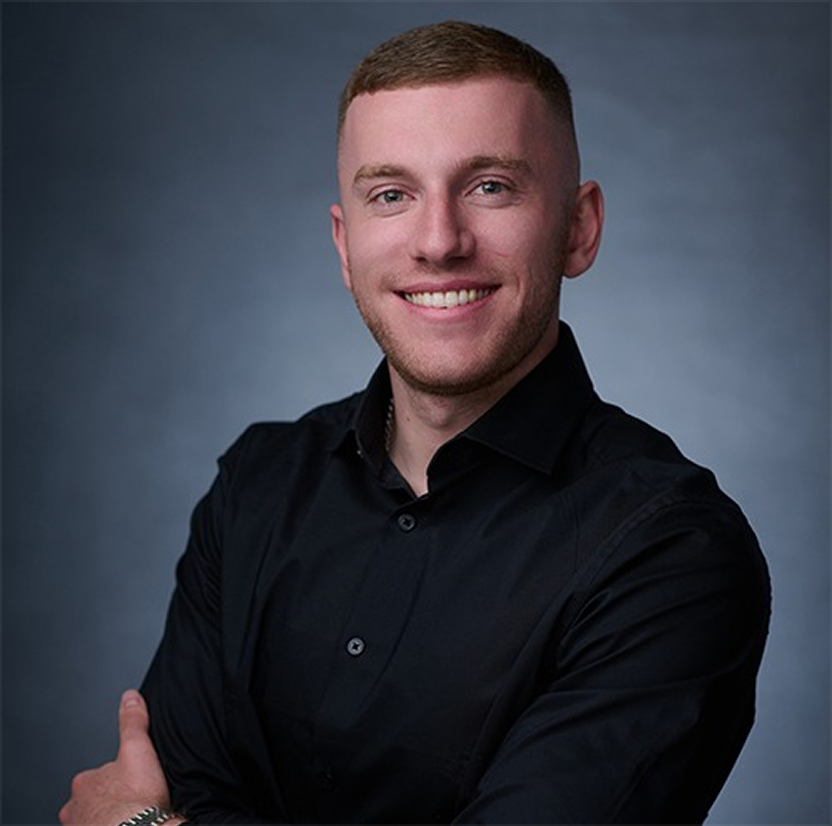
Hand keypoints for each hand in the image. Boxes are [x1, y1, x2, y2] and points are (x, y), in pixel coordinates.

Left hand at [59, 690, 174, 825]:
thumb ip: (132, 723)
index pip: (96, 776)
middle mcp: (75, 809)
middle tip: (130, 802)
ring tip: (129, 820)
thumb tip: (129, 698)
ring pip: (92, 822)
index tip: (131, 782)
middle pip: (90, 802)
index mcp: (84, 783)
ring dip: (107, 820)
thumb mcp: (138, 749)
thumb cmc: (135, 799)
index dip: (115, 777)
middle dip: (106, 802)